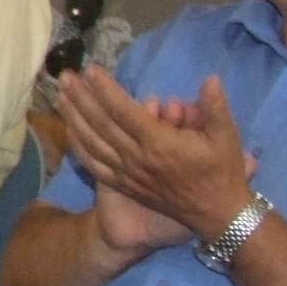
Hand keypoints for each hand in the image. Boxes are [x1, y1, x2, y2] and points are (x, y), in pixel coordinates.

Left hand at [56, 69, 256, 251]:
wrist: (216, 216)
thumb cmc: (222, 173)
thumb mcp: (227, 138)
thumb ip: (215, 107)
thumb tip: (209, 79)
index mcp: (160, 143)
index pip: (124, 111)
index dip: (105, 89)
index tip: (91, 70)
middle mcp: (137, 158)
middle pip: (101, 123)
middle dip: (81, 97)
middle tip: (65, 76)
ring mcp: (127, 173)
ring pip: (92, 142)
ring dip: (73, 117)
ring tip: (60, 95)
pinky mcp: (124, 184)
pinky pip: (94, 164)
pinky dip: (78, 145)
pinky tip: (68, 129)